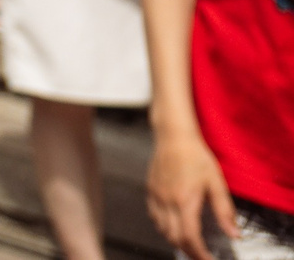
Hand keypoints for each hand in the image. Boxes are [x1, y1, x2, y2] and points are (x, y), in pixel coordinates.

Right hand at [148, 129, 237, 259]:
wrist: (173, 137)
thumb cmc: (196, 157)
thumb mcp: (217, 183)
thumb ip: (225, 211)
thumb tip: (234, 234)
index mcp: (185, 201)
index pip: (189, 237)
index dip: (199, 253)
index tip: (208, 259)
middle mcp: (168, 201)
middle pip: (174, 237)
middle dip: (188, 250)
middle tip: (202, 254)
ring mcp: (156, 196)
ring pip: (162, 229)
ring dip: (175, 240)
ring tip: (189, 242)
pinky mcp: (150, 190)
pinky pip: (154, 216)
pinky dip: (163, 227)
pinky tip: (173, 224)